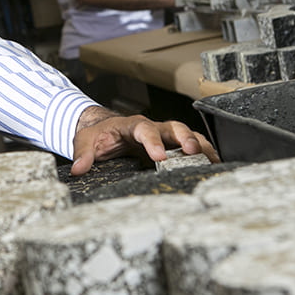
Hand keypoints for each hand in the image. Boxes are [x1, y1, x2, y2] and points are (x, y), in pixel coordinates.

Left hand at [69, 106, 218, 174]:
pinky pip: (192, 146)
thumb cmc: (98, 135)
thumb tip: (78, 169)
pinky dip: (205, 153)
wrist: (106, 130)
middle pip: (173, 127)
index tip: (158, 156)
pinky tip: (217, 165)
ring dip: (201, 146)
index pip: (143, 129)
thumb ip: (82, 154)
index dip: (152, 141)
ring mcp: (164, 136)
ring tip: (214, 161)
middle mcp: (152, 127)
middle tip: (194, 153)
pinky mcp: (172, 146)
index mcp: (131, 125)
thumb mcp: (86, 142)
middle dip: (185, 138)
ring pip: (188, 135)